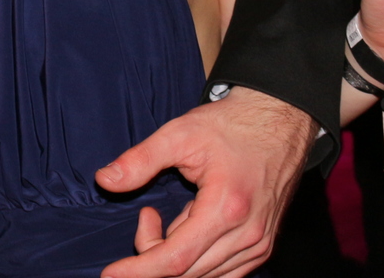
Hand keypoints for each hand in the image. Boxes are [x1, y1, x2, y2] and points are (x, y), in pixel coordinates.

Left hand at [97, 88, 311, 277]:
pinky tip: (186, 231)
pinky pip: (224, 274)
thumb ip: (140, 160)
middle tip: (146, 215)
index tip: (111, 272)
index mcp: (226, 208)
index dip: (139, 270)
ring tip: (167, 217)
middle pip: (187, 273)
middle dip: (152, 255)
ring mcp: (259, 244)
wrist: (278, 122)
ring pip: (205, 277)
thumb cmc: (230, 125)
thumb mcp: (180, 133)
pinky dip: (196, 264)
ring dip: (174, 258)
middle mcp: (248, 235)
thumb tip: (104, 180)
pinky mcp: (262, 246)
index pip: (175, 259)